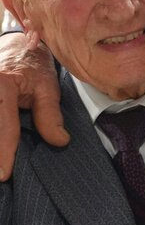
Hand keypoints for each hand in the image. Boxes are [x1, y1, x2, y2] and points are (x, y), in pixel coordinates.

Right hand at [0, 32, 67, 178]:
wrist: (15, 46)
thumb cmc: (31, 64)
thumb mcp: (47, 86)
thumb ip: (50, 115)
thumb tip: (59, 141)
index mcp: (0, 83)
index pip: (3, 126)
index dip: (4, 152)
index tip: (4, 174)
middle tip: (2, 178)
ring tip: (2, 171)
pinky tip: (0, 155)